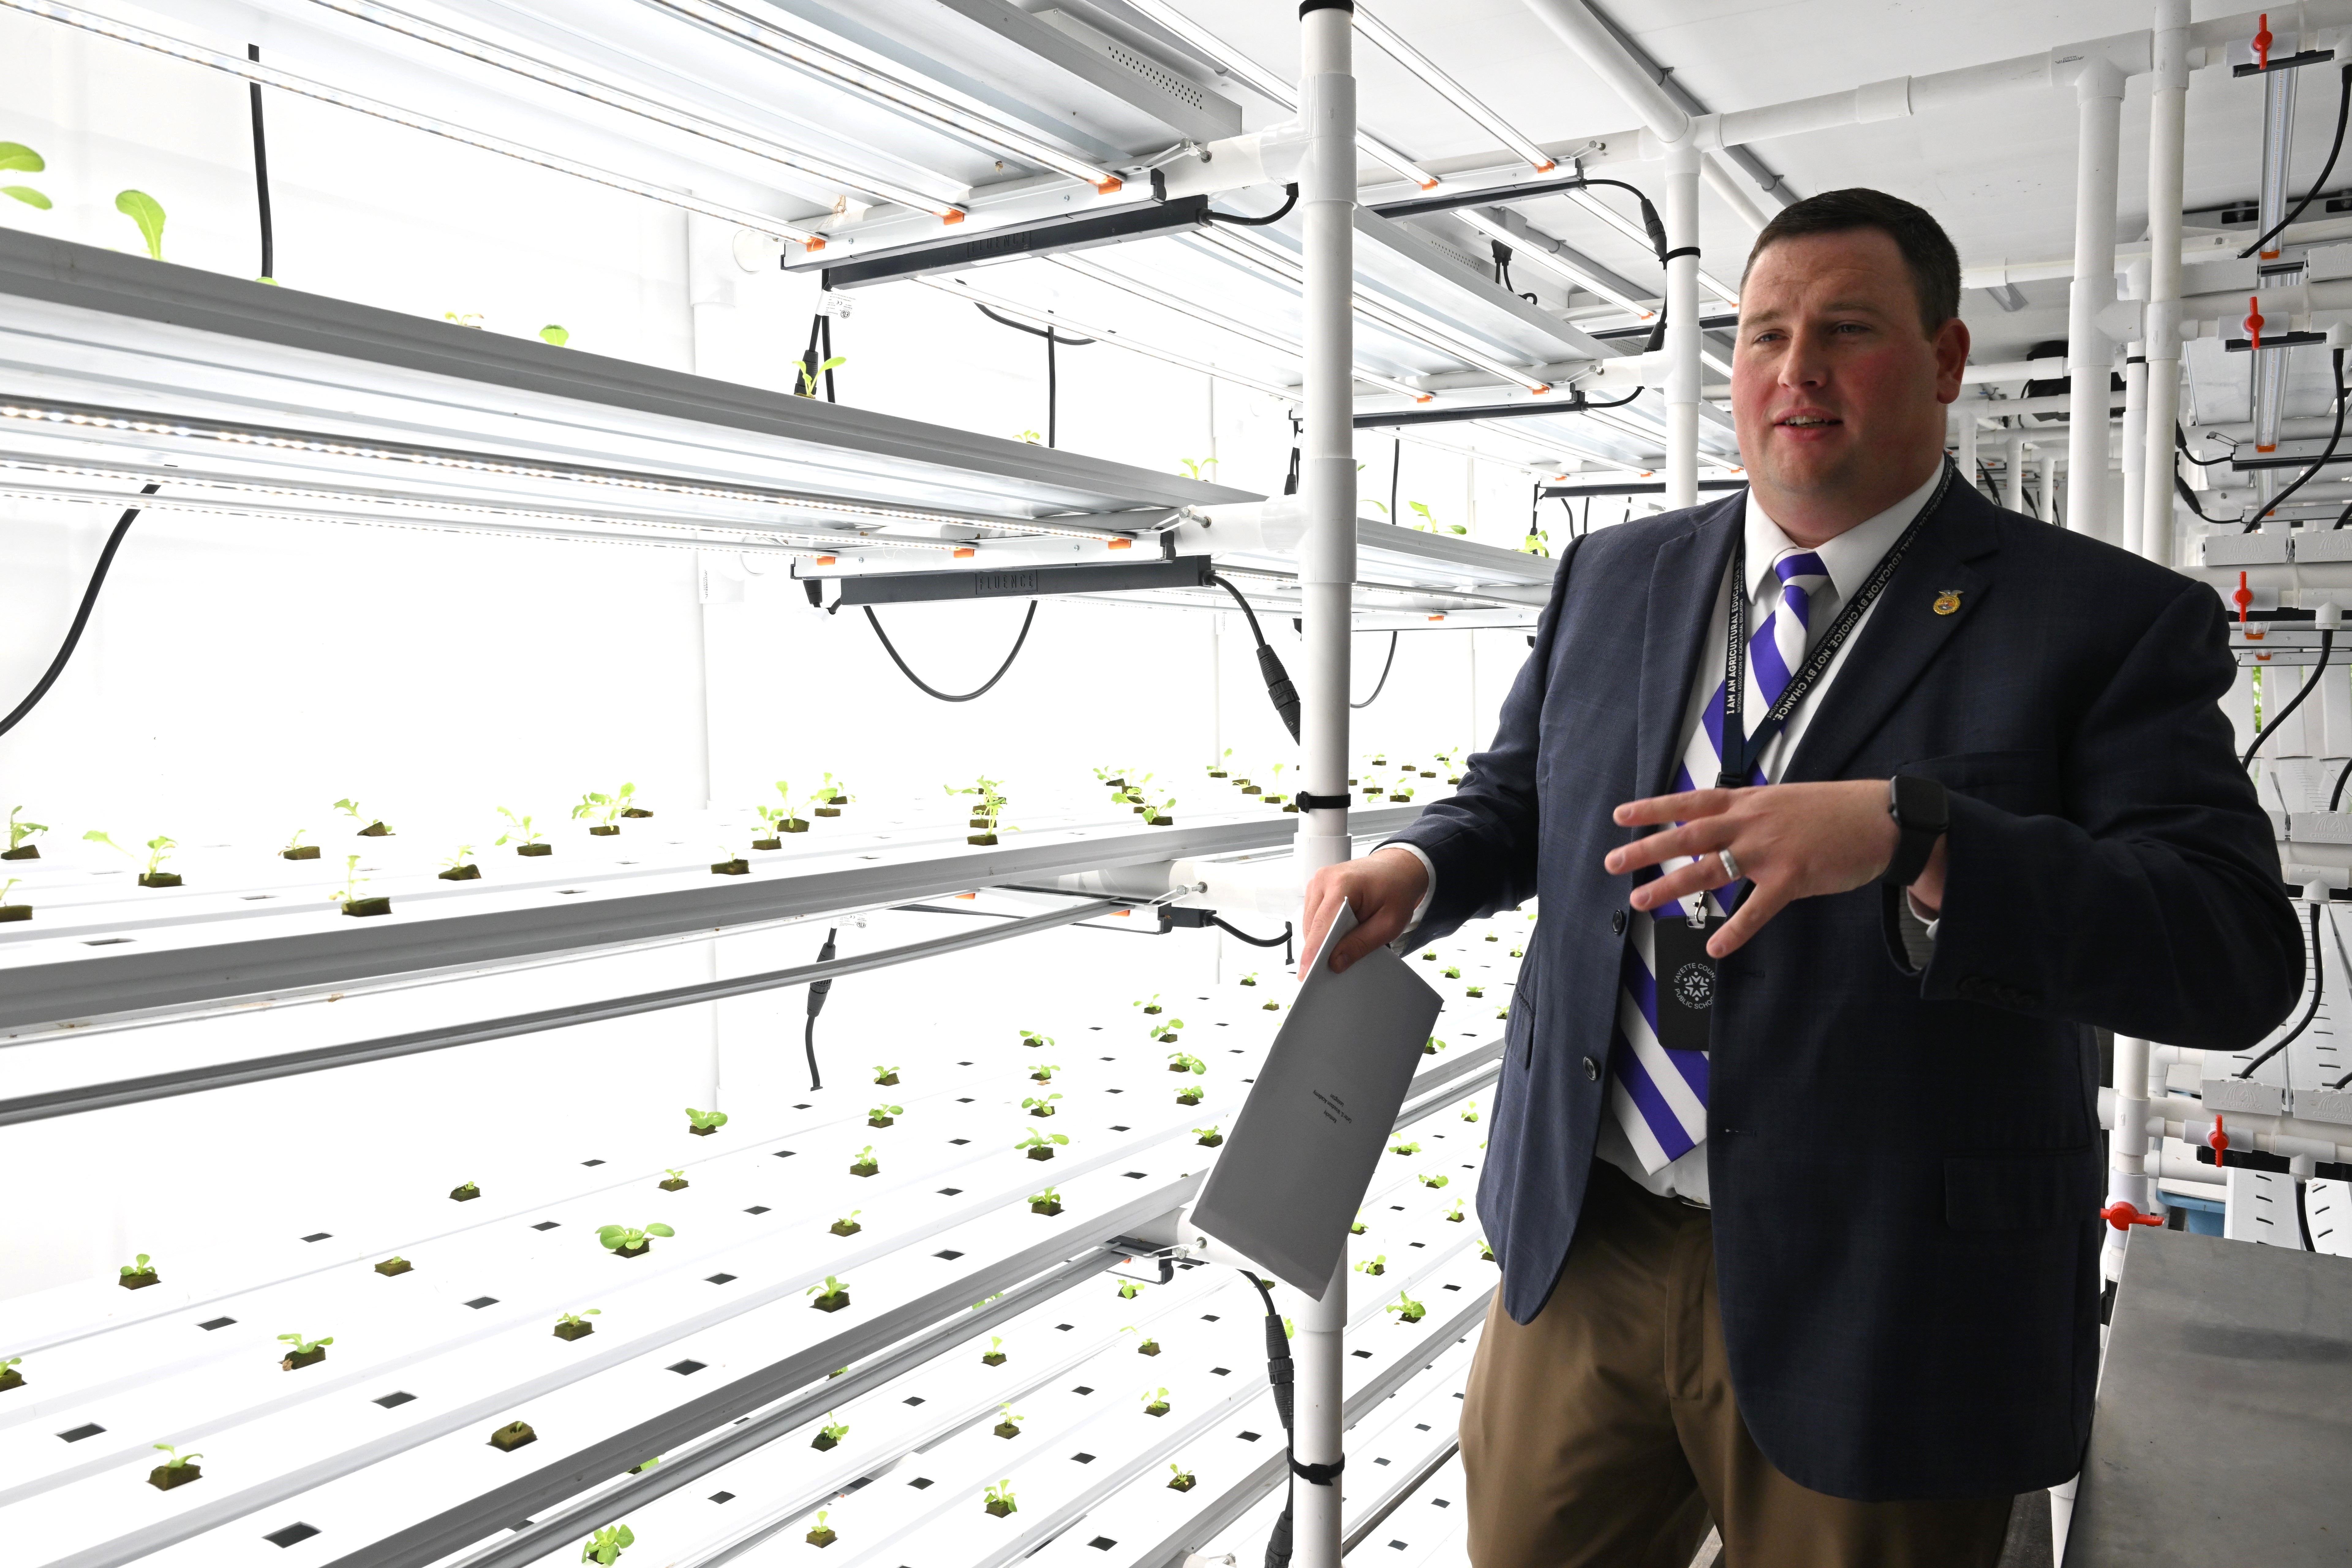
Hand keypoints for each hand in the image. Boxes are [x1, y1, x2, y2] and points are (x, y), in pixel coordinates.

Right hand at [1299, 847, 1429, 976]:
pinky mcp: (1316, 888)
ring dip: (1323, 939)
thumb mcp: (1389, 923)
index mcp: (1342, 883)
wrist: (1397, 868)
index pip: (1322, 925)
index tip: (1305, 974)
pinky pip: (1313, 917)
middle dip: (1321, 948)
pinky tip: (1341, 931)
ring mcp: (1317, 882)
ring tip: (1346, 941)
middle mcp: (1324, 879)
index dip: (1313, 952)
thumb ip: (1361, 944)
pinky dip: (1324, 930)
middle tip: (1336, 966)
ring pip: (1310, 924)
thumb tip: (1335, 962)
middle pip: (1312, 926)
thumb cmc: (1397, 891)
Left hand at [1603, 780, 1937, 956]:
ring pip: (1709, 871)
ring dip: (1671, 887)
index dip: (1654, 808)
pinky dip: (1733, 931)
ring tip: (1640, 901)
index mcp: (1747, 803)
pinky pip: (1755, 910)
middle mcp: (1750, 823)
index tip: (1621, 815)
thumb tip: (1721, 825)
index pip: (1690, 803)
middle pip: (1687, 836)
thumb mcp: (1781, 800)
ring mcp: (1769, 851)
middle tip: (1612, 862)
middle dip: (1646, 850)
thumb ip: (1748, 813)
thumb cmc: (1831, 812)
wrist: (1879, 819)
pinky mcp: (1791, 878)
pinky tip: (1713, 948)